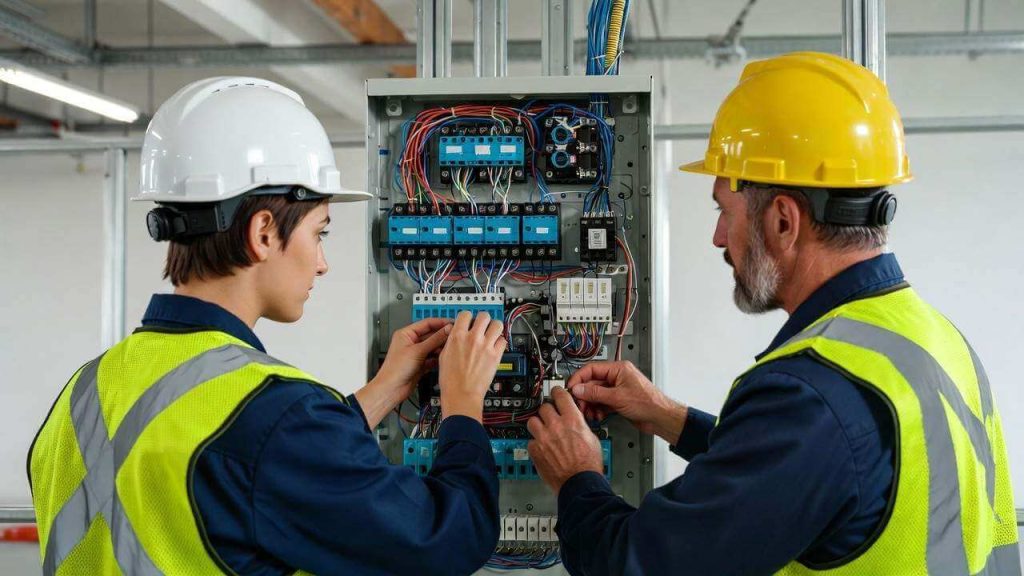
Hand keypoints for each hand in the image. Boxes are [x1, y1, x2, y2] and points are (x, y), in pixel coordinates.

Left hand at [356, 318, 451, 427]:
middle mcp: (411, 342)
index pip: (427, 323)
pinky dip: (439, 358)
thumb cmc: (395, 369)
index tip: (453, 323)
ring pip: (433, 347)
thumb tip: (446, 329)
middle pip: (431, 335)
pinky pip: (433, 358)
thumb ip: (434, 339)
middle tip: (456, 336)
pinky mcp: (420, 364)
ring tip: (452, 347)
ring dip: (442, 347)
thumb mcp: (418, 351)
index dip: (440, 322)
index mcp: (406, 334)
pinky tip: (445, 358)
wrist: (391, 389)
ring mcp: (416, 353)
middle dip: (443, 336)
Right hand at [438, 311, 505, 421]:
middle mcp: (473, 338)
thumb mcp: (444, 355)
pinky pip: (503, 341)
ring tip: (492, 333)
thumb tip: (456, 334)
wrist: (461, 394)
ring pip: (497, 324)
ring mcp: (486, 346)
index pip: (466, 314)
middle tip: (483, 326)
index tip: (470, 321)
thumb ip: (452, 341)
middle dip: (483, 320)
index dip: (468, 317)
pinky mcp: (496, 355)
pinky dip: (500, 342)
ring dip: (495, 328)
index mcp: (457, 336)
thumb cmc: (451, 380)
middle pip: (484, 316)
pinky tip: (495, 347)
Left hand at [527, 387, 604, 493]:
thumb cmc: (588, 464)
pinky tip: (542, 448)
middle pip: (544, 407)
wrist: (579, 483)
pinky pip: (530, 440)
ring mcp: (543, 438)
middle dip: (548, 412)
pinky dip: (535, 443)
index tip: (556, 393)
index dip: (557, 392)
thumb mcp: (591, 437)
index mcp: (572, 420)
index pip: (560, 395)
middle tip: (551, 417)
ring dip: (538, 425)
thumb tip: (575, 421)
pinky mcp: (535, 450)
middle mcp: (556, 426)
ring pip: (532, 421)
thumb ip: (579, 425)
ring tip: (543, 431)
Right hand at [567, 361, 687, 443]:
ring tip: (589, 413)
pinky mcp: (618, 401)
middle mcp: (617, 377)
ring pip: (596, 394)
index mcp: (618, 369)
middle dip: (584, 395)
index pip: (592, 368)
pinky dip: (598, 409)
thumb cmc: (648, 403)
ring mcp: (617, 389)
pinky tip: (597, 416)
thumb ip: (595, 393)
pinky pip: (602, 403)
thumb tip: (578, 389)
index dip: (579, 378)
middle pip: (592, 383)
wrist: (660, 418)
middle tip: (578, 404)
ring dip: (590, 404)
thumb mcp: (617, 397)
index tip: (570, 388)